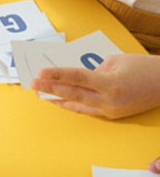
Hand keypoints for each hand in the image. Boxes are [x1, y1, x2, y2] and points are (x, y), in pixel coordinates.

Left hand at [32, 54, 159, 119]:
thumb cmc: (143, 67)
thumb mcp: (115, 61)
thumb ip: (93, 69)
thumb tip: (75, 76)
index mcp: (110, 84)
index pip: (77, 78)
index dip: (57, 76)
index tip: (40, 74)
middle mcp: (110, 101)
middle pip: (73, 94)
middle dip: (50, 89)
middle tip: (33, 85)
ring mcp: (112, 110)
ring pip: (78, 105)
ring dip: (58, 99)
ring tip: (41, 94)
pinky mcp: (114, 115)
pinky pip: (88, 110)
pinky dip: (73, 105)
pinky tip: (60, 102)